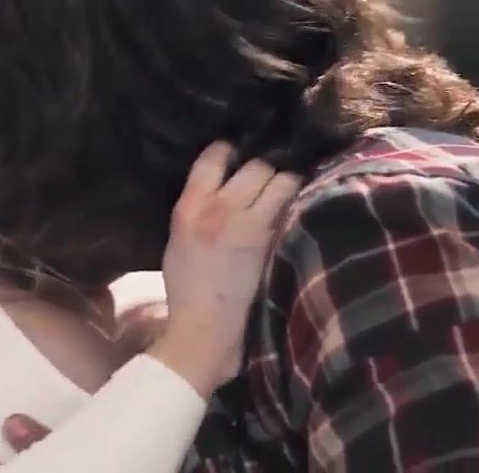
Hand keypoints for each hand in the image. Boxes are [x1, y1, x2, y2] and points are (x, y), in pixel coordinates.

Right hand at [149, 142, 301, 396]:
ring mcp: (249, 224)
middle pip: (255, 165)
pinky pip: (291, 206)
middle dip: (265, 167)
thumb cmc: (186, 289)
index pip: (213, 157)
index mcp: (189, 207)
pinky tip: (300, 204)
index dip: (229, 150)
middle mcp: (220, 208)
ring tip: (289, 189)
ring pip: (281, 180)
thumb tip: (220, 188)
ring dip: (287, 182)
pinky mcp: (272, 241)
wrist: (204, 328)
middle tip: (269, 176)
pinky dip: (297, 202)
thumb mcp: (178, 239)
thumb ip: (198, 209)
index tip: (238, 153)